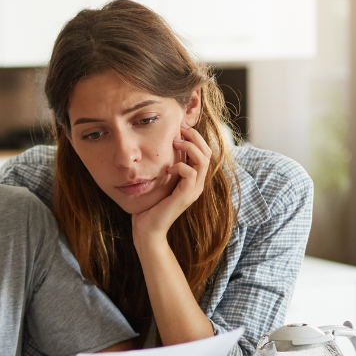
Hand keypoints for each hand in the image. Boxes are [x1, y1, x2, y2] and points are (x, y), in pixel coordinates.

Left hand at [131, 123, 210, 246]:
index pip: (205, 152)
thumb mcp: (161, 181)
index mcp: (194, 179)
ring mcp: (193, 191)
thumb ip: (167, 166)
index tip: (180, 127)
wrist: (147, 228)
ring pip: (203, 161)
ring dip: (189, 148)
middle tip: (180, 129)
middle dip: (195, 137)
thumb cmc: (151, 204)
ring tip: (175, 143)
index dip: (196, 137)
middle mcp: (197, 184)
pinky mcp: (185, 197)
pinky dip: (181, 166)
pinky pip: (191, 174)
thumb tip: (163, 147)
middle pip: (208, 153)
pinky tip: (168, 168)